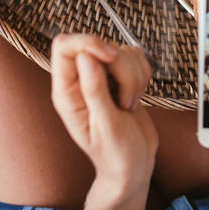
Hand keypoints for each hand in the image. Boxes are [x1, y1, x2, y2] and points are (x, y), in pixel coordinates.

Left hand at [51, 34, 158, 199]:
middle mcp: (81, 80)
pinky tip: (137, 96)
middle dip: (122, 68)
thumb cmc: (116, 154)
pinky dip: (143, 74)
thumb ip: (94, 91)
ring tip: (129, 105)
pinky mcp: (121, 76)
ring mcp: (102, 76)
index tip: (112, 57)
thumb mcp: (106, 126)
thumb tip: (85, 57)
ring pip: (121, 51)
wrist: (134, 166)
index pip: (65, 46)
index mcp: (66, 92)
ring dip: (135, 76)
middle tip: (126, 101)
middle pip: (100, 45)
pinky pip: (135, 57)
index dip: (89, 43)